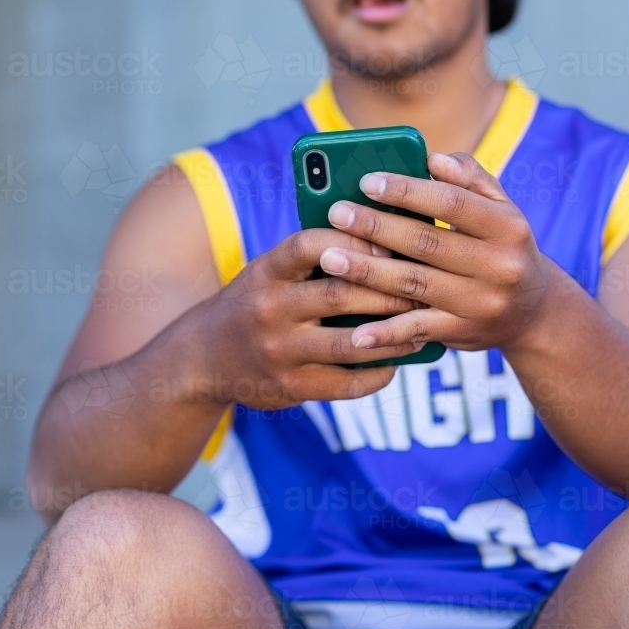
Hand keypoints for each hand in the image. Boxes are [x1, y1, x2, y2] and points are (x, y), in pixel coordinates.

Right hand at [184, 228, 424, 408]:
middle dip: (390, 290)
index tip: (390, 243)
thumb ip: (311, 260)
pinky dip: (377, 373)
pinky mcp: (290, 386)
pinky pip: (346, 383)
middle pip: (340, 294)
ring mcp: (279, 351)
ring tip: (421, 326)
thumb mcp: (268, 272)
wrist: (203, 357)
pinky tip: (395, 362)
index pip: (312, 244)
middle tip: (425, 287)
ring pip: (350, 342)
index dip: (356, 241)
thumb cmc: (253, 304)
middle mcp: (269, 310)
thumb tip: (385, 242)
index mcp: (266, 272)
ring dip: (394, 335)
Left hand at [318, 152, 558, 353]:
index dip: (407, 191)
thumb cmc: (502, 247)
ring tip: (330, 258)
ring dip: (368, 272)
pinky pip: (417, 330)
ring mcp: (480, 302)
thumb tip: (433, 159)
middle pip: (426, 243)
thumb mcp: (502, 209)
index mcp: (508, 226)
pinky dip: (385, 332)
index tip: (367, 181)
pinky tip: (355, 331)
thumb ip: (470, 179)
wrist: (535, 312)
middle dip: (377, 227)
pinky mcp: (462, 332)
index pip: (451, 203)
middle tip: (336, 213)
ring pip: (414, 284)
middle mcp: (498, 265)